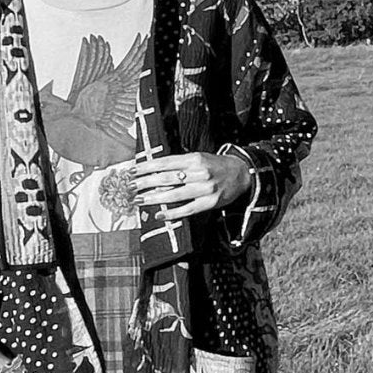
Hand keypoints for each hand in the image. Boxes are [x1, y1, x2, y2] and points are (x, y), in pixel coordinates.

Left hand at [133, 152, 252, 220]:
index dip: (147, 167)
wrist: (241, 174)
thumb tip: (153, 172)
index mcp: (195, 158)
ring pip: (174, 195)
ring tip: (140, 200)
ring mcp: (205, 189)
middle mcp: (200, 173)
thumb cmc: (216, 165)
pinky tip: (159, 214)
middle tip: (131, 186)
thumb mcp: (199, 157)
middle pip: (167, 178)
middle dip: (145, 182)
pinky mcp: (209, 203)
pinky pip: (187, 210)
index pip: (165, 163)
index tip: (133, 170)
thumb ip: (179, 164)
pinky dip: (171, 213)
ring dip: (154, 198)